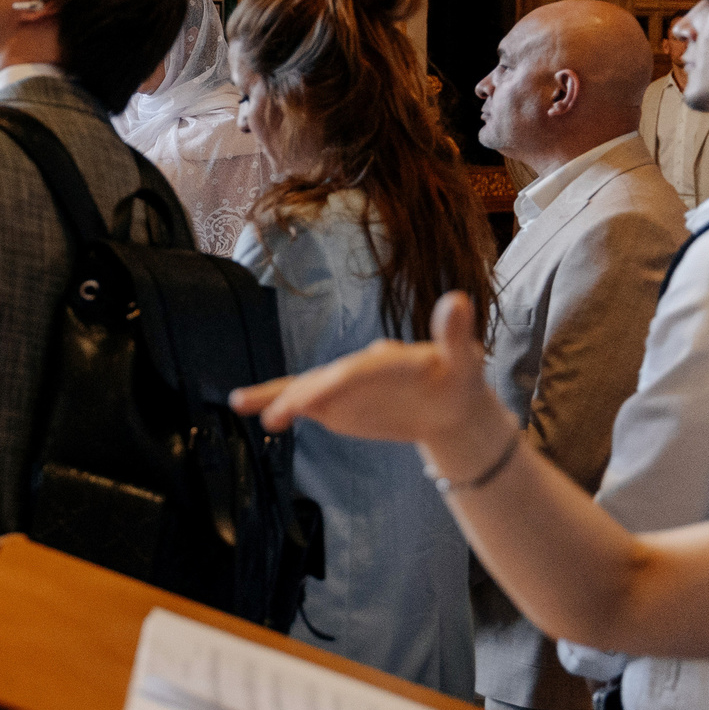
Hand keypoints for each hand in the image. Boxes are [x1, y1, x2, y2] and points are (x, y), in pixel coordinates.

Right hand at [231, 291, 513, 467]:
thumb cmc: (458, 380)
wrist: (447, 405)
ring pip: (305, 389)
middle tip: (283, 411)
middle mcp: (357, 367)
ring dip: (279, 397)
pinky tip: (247, 407)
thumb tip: (458, 299)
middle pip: (327, 381)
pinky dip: (275, 403)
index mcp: (387, 357)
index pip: (361, 370)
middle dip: (305, 394)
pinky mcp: (333, 403)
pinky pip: (300, 402)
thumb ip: (453, 334)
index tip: (318, 397)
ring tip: (243, 403)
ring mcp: (342, 385)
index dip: (340, 383)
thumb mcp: (465, 359)